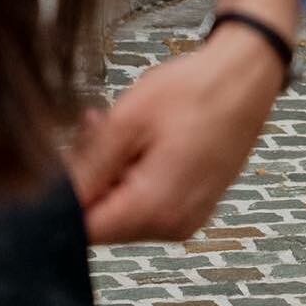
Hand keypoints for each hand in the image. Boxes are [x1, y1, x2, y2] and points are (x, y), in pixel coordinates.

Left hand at [68, 23, 284, 244]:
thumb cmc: (197, 90)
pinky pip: (152, 204)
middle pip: (106, 222)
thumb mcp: (127, 121)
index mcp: (155, 209)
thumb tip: (57, 200)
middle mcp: (175, 224)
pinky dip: (140, 178)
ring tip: (127, 131)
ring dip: (116, 177)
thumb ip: (87, 170)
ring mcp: (189, 218)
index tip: (74, 159)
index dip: (70, 196)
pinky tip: (147, 142)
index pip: (84, 230)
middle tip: (99, 131)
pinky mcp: (197, 206)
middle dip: (94, 181)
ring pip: (127, 212)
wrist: (248, 75)